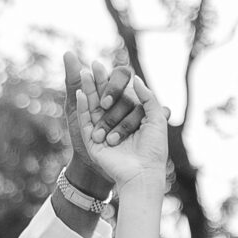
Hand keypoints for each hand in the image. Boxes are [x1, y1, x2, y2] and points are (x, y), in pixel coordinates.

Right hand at [70, 60, 168, 189]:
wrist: (143, 173)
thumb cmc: (153, 149)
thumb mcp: (156, 119)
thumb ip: (148, 98)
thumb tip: (135, 78)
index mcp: (131, 121)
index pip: (121, 97)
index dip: (114, 83)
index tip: (110, 66)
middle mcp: (116, 126)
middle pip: (105, 100)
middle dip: (99, 83)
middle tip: (94, 64)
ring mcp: (103, 134)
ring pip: (93, 109)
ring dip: (88, 91)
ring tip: (83, 73)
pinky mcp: (93, 142)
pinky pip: (86, 122)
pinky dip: (83, 108)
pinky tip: (81, 93)